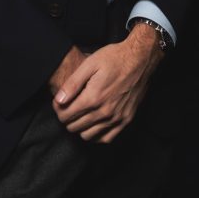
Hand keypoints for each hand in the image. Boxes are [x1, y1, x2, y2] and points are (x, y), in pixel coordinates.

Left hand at [52, 23, 163, 142]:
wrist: (140, 59)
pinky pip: (106, 139)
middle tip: (68, 107)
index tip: (59, 102)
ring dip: (80, 127)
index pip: (65, 115)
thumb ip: (73, 83)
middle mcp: (104, 112)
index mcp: (93, 97)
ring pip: (88, 136)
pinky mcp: (126, 120)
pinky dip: (96, 135)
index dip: (58, 110)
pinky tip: (94, 124)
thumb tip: (59, 100)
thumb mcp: (90, 63)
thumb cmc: (115, 58)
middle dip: (66, 118)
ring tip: (80, 114)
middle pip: (74, 127)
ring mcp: (116, 118)